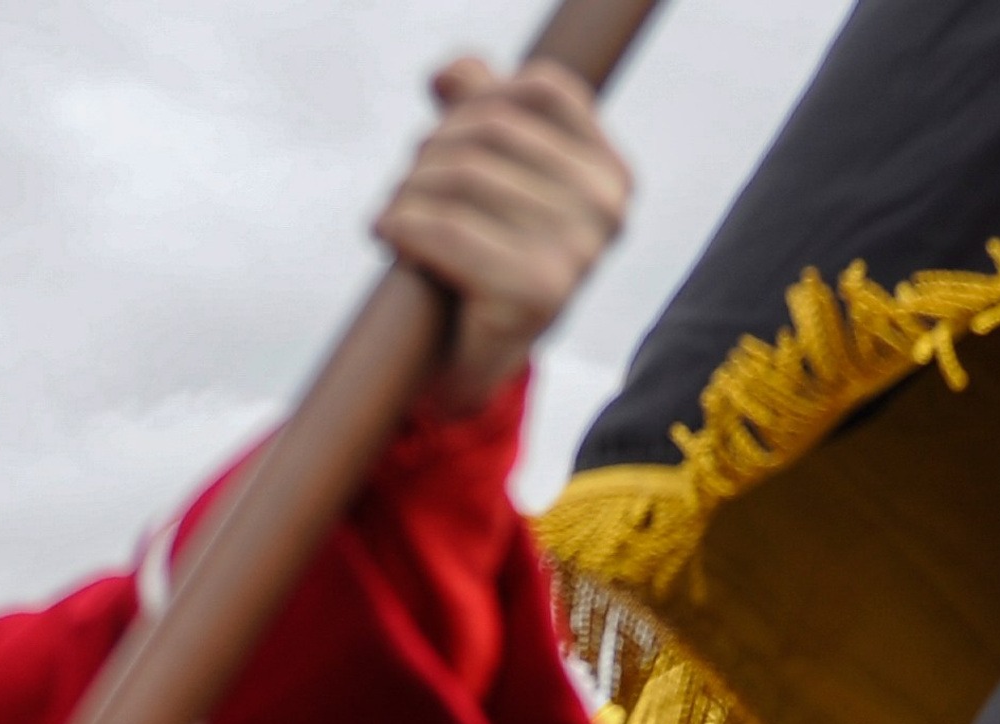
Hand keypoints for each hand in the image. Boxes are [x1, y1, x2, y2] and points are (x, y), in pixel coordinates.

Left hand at [374, 59, 629, 416]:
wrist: (468, 372)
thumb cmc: (478, 268)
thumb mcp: (490, 181)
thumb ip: (482, 111)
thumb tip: (451, 75)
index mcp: (610, 174)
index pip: (539, 88)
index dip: (475, 99)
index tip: (438, 142)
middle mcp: (607, 210)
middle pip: (491, 129)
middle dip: (430, 151)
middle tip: (403, 189)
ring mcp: (579, 253)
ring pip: (463, 175)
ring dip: (408, 190)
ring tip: (394, 216)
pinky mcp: (536, 293)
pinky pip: (446, 229)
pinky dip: (402, 225)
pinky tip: (388, 235)